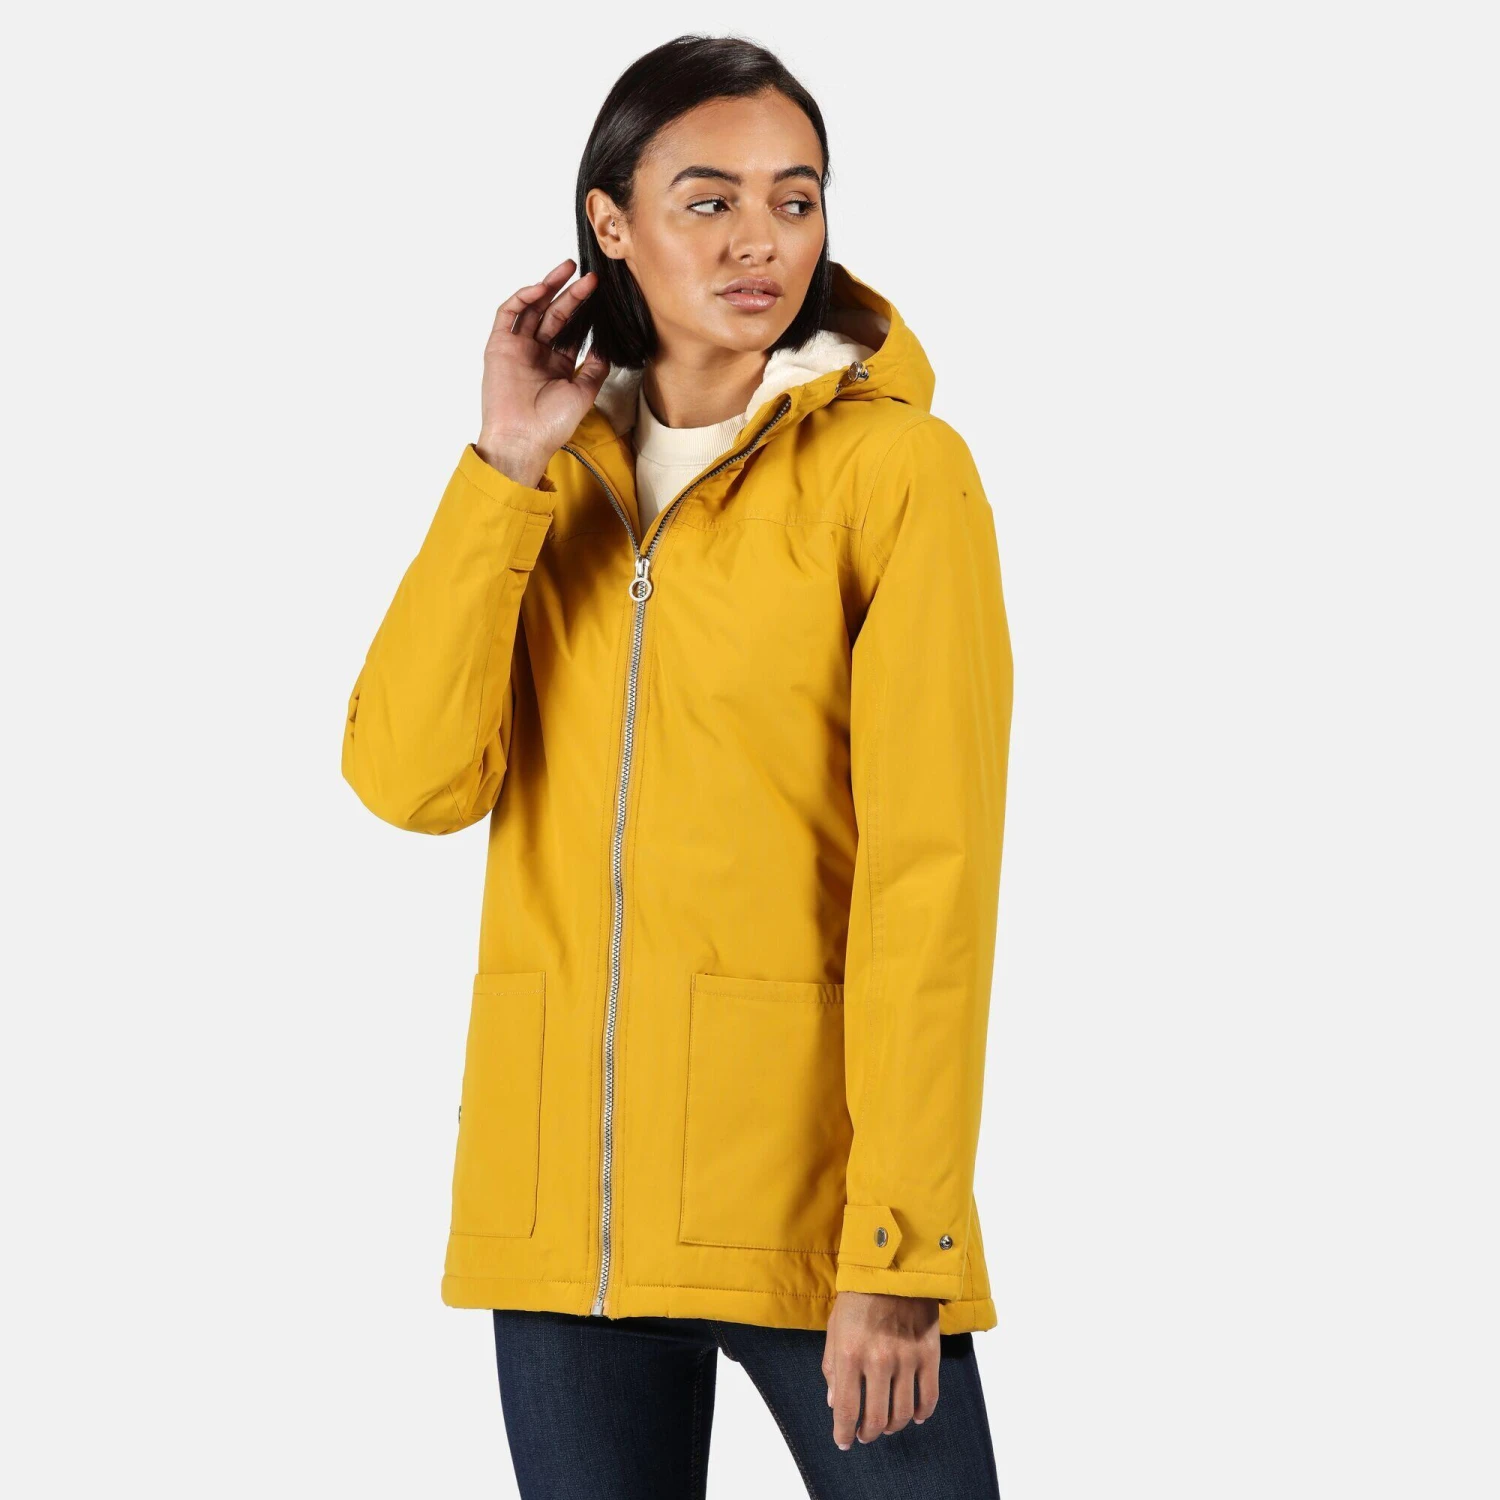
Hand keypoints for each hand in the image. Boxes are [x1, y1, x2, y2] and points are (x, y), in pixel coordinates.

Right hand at [476, 258, 609, 486]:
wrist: (523, 439)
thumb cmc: (552, 424)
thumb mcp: (584, 392)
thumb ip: (595, 366)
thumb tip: (606, 344)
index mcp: (556, 364)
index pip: (571, 329)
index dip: (584, 310)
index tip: (600, 295)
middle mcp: (536, 353)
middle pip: (554, 314)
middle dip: (571, 293)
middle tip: (589, 277)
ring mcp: (517, 348)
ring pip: (532, 308)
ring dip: (548, 286)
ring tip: (568, 270)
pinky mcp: (498, 346)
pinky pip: (508, 315)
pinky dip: (522, 298)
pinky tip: (541, 289)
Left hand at [822, 1291, 940, 1448]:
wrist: (894, 1266)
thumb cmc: (858, 1297)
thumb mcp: (835, 1328)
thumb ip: (832, 1367)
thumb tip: (835, 1403)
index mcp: (849, 1353)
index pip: (846, 1409)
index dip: (844, 1432)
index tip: (843, 1441)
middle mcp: (878, 1360)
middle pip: (875, 1418)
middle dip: (868, 1433)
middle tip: (865, 1435)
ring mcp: (906, 1358)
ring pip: (902, 1413)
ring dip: (892, 1426)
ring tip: (886, 1425)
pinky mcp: (929, 1354)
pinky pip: (929, 1396)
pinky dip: (923, 1413)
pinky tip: (916, 1416)